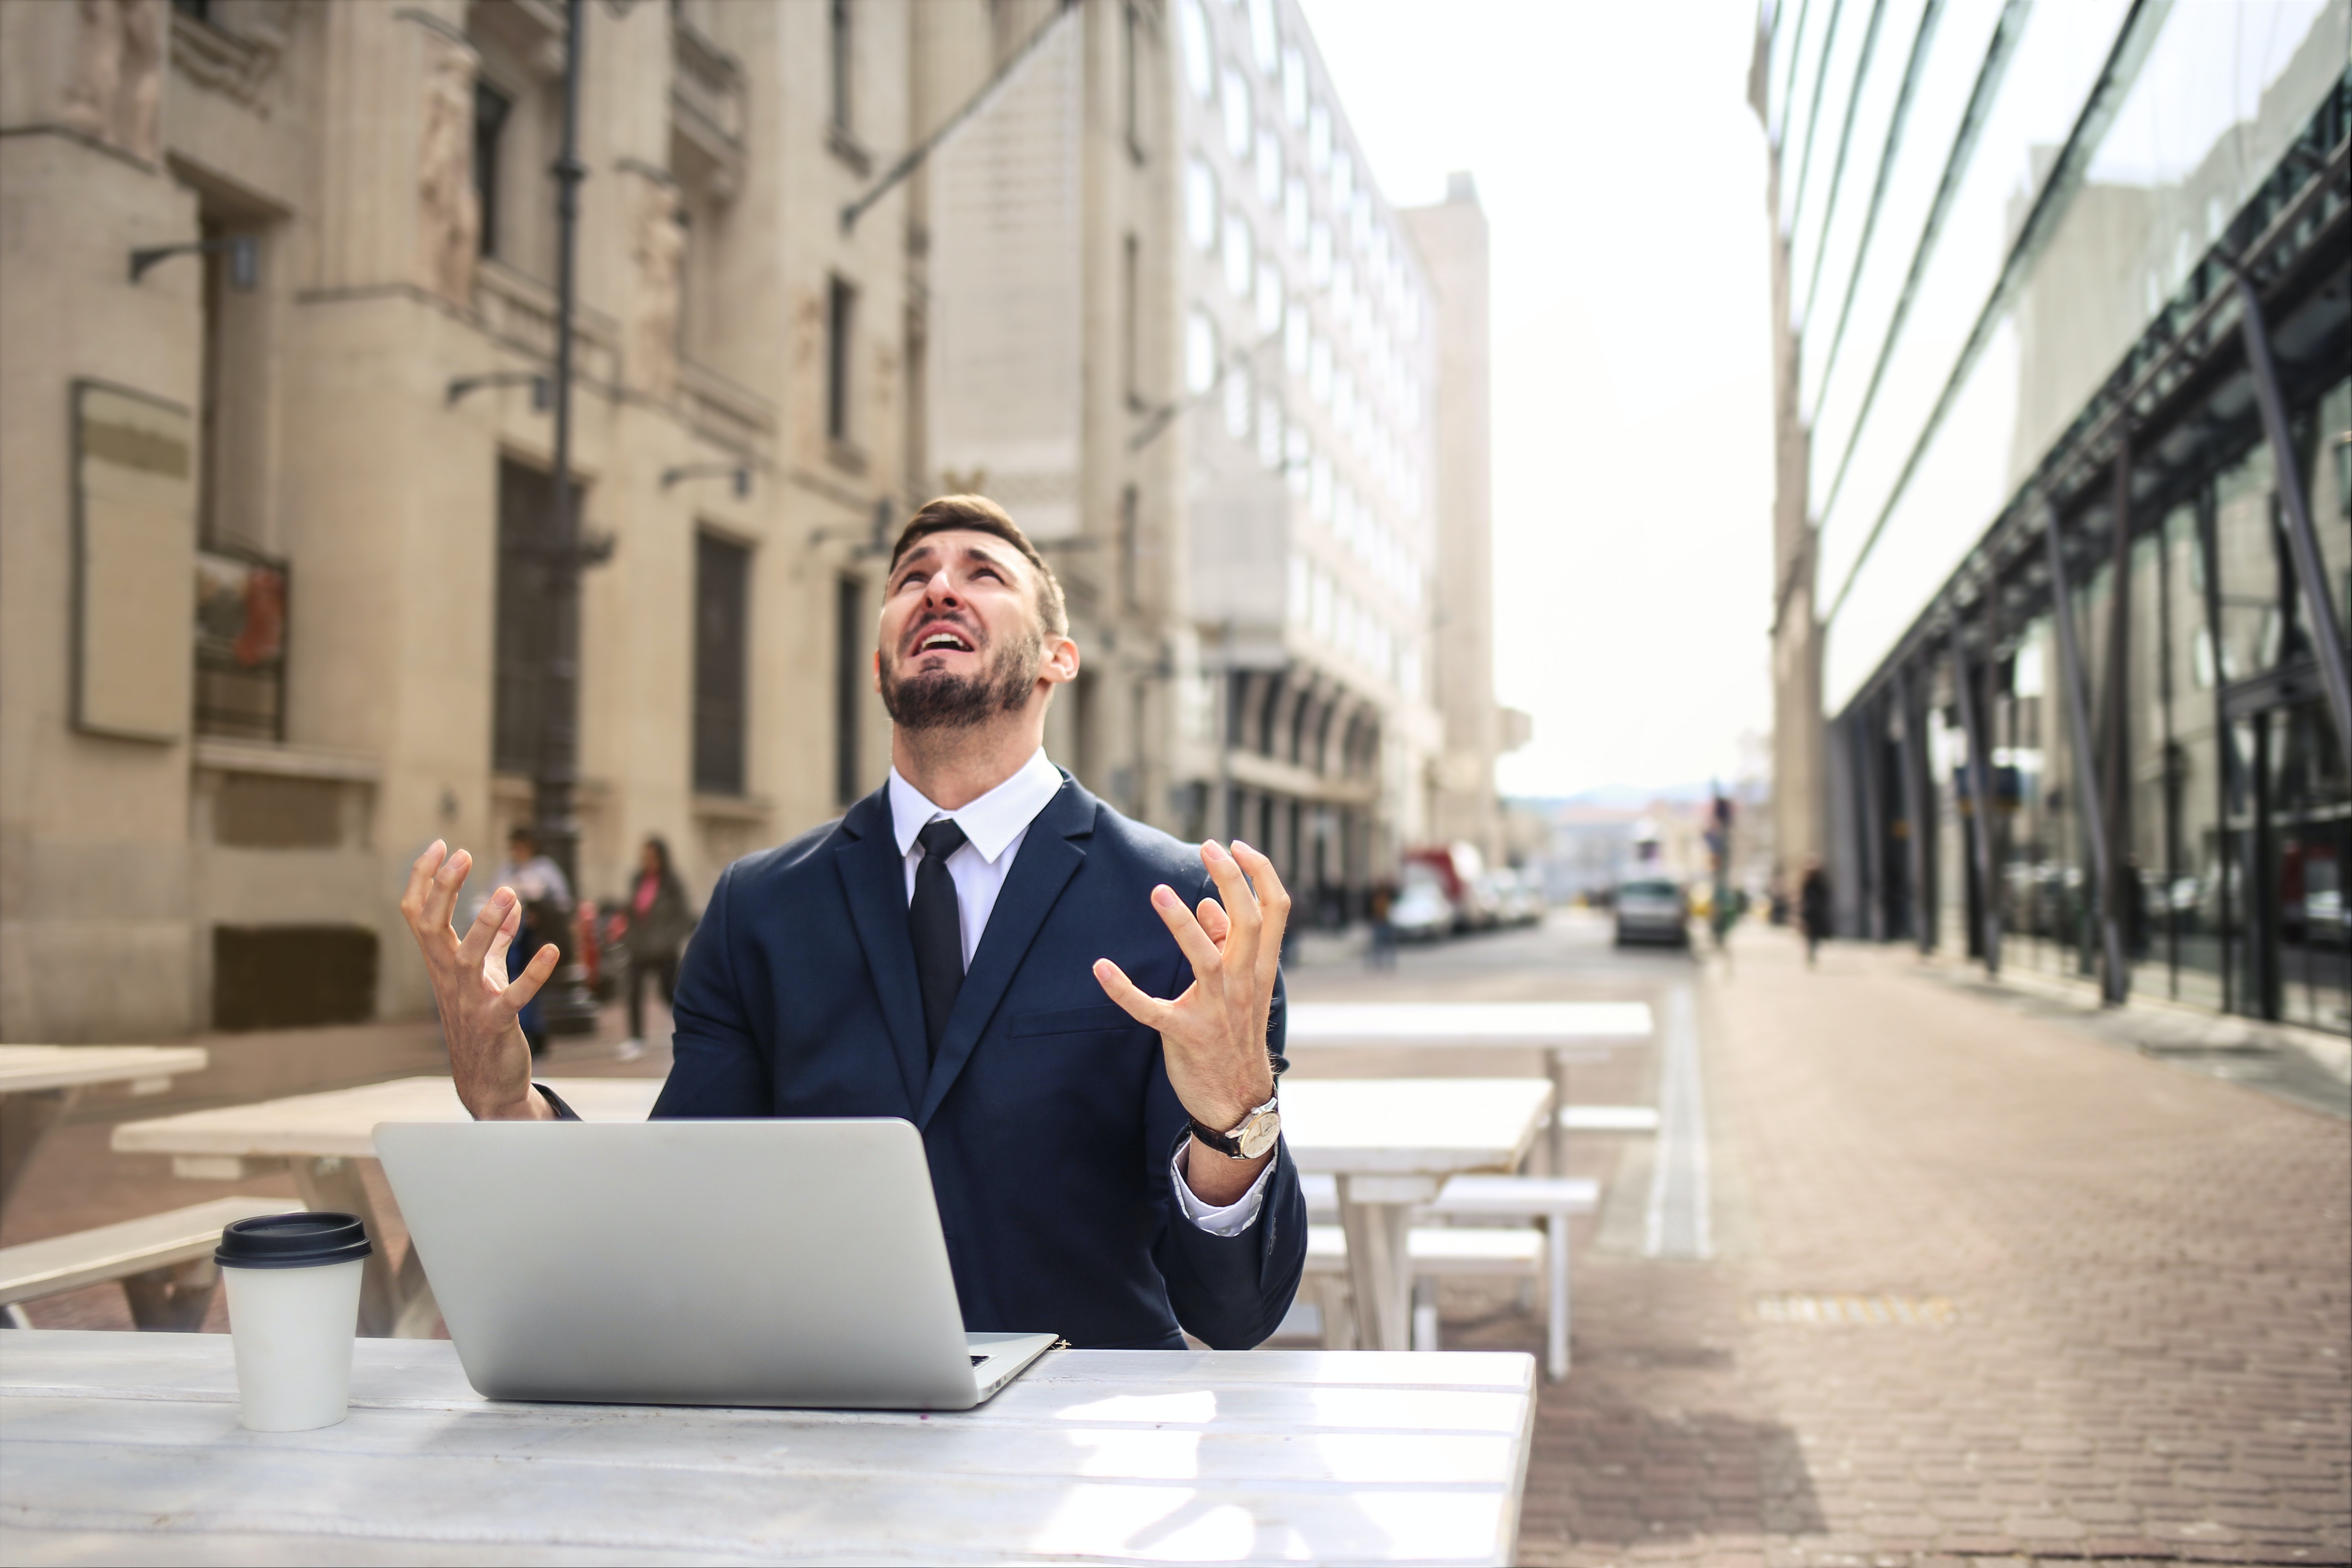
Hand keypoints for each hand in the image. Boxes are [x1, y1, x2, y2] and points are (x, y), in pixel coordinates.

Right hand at [398, 840, 555, 1120]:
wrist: (487, 1082)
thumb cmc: (483, 1020)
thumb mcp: (487, 974)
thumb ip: (496, 939)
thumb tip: (512, 902)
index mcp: (441, 963)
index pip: (419, 915)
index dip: (424, 880)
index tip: (439, 844)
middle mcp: (448, 979)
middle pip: (433, 928)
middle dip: (444, 890)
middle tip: (461, 853)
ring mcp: (470, 1002)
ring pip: (468, 958)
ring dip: (486, 925)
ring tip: (506, 892)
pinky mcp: (496, 1024)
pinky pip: (512, 997)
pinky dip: (532, 974)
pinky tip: (551, 950)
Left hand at [1094, 841, 1288, 1195]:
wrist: (1237, 1099)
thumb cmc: (1235, 1034)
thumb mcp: (1242, 988)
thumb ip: (1227, 946)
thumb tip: (1207, 905)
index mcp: (1260, 969)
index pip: (1275, 911)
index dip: (1260, 874)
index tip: (1237, 846)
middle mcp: (1244, 984)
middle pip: (1248, 922)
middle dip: (1230, 880)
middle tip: (1208, 847)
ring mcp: (1216, 1010)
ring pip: (1205, 958)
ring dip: (1181, 924)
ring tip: (1158, 892)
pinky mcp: (1185, 1034)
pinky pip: (1152, 1009)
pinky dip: (1124, 989)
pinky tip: (1101, 968)